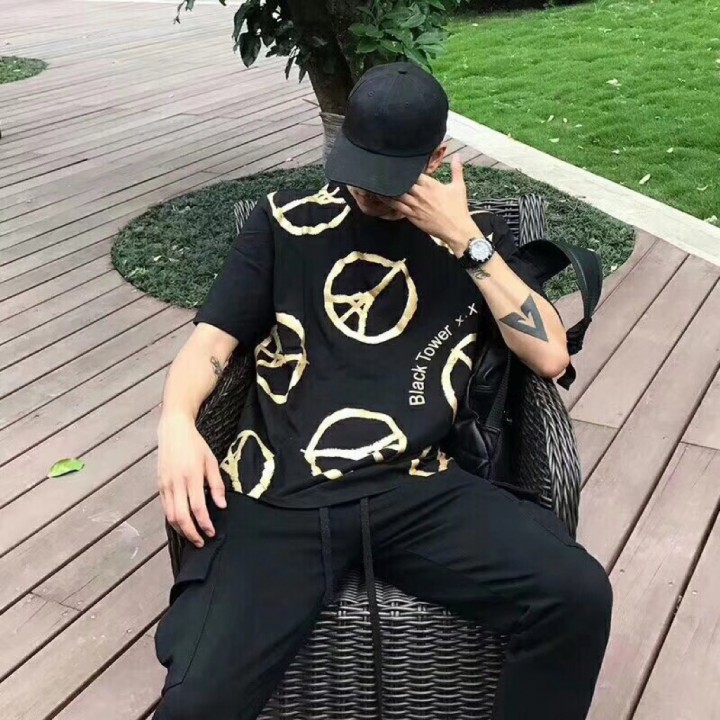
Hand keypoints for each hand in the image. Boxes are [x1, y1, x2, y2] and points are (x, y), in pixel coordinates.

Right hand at [157, 413, 226, 547]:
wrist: (173, 431)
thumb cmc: (196, 445)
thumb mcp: (211, 461)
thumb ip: (217, 485)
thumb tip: (221, 505)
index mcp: (191, 477)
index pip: (197, 508)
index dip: (205, 524)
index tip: (212, 532)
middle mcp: (176, 483)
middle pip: (181, 517)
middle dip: (191, 533)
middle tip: (201, 542)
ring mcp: (165, 485)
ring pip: (170, 516)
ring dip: (181, 530)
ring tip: (192, 537)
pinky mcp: (159, 486)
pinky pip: (165, 508)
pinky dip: (173, 520)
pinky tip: (182, 524)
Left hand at [387, 154, 479, 254]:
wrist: (456, 229)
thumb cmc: (458, 208)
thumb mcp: (459, 186)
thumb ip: (456, 169)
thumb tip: (457, 155)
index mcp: (431, 185)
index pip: (413, 172)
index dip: (405, 167)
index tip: (398, 163)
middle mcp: (420, 194)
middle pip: (402, 182)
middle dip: (393, 176)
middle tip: (383, 170)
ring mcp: (415, 205)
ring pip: (397, 194)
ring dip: (387, 188)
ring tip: (376, 181)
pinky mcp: (412, 216)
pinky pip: (397, 207)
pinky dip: (388, 200)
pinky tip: (380, 196)